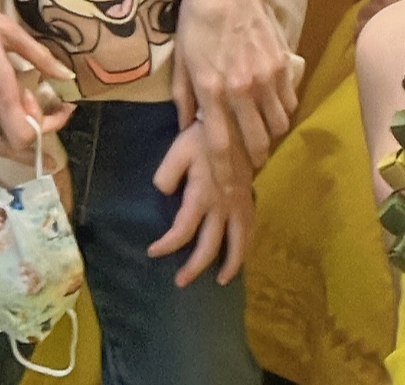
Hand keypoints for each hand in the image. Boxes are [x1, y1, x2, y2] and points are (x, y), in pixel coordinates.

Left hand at [148, 114, 254, 286]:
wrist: (238, 122)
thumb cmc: (204, 135)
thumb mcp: (178, 148)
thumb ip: (167, 173)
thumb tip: (162, 194)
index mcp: (202, 195)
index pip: (182, 231)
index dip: (167, 246)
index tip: (153, 252)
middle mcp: (223, 207)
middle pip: (210, 246)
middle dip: (195, 267)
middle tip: (181, 283)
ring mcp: (239, 206)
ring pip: (238, 244)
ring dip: (229, 265)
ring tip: (220, 281)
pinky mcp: (250, 201)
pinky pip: (250, 231)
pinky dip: (245, 248)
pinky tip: (239, 256)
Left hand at [173, 0, 301, 170]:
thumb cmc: (198, 20)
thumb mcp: (181, 57)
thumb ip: (183, 95)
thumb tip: (186, 125)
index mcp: (211, 89)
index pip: (220, 145)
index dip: (224, 172)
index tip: (226, 187)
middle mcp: (241, 89)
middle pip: (256, 142)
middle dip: (254, 158)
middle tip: (251, 160)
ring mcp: (266, 78)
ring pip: (278, 125)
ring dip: (271, 134)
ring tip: (262, 131)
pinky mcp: (283, 66)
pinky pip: (289, 102)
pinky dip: (283, 111)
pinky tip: (273, 106)